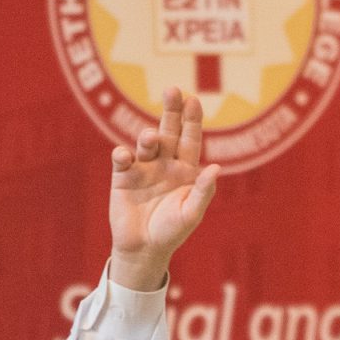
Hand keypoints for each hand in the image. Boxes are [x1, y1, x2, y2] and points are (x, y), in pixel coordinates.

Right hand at [108, 87, 218, 293]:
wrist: (143, 250)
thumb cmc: (171, 232)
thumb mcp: (191, 214)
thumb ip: (203, 191)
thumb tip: (217, 168)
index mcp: (185, 170)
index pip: (190, 139)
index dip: (192, 120)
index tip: (193, 100)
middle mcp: (164, 163)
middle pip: (168, 131)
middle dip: (171, 111)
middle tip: (172, 89)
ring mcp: (143, 167)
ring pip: (146, 143)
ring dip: (148, 137)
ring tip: (150, 138)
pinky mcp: (123, 176)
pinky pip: (122, 159)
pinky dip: (123, 155)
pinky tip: (126, 156)